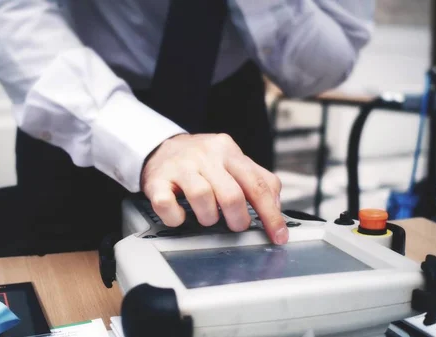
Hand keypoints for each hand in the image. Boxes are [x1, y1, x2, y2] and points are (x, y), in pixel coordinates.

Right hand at [141, 133, 287, 244]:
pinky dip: (176, 217)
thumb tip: (276, 207)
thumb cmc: (201, 161)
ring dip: (208, 218)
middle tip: (236, 225)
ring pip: (202, 198)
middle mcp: (206, 156)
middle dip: (238, 220)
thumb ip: (257, 179)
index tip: (278, 235)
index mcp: (229, 151)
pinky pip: (167, 204)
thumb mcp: (232, 161)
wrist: (161, 147)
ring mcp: (180, 167)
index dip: (271, 214)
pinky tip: (180, 215)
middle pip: (232, 194)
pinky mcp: (157, 180)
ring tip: (207, 217)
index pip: (258, 184)